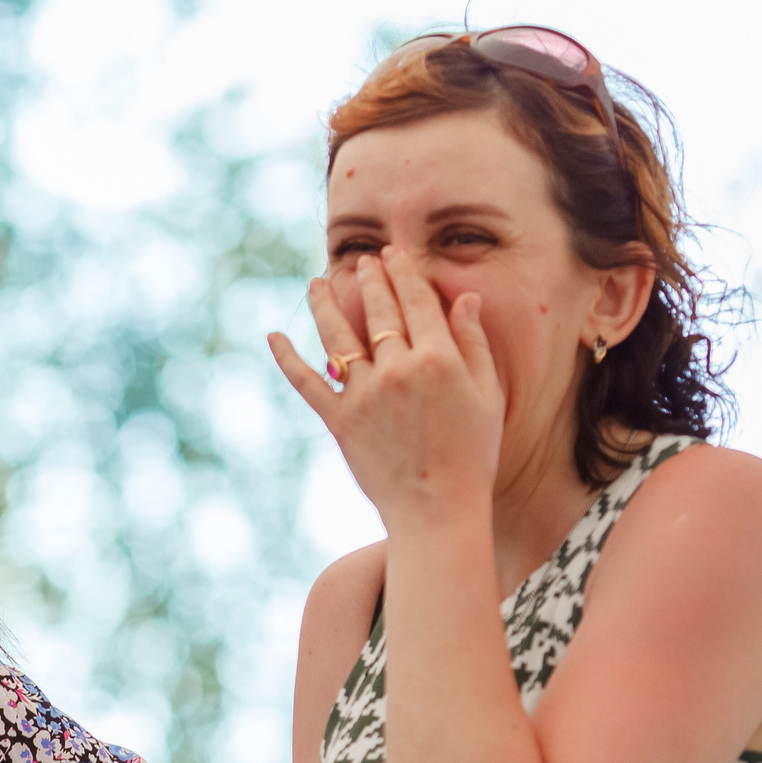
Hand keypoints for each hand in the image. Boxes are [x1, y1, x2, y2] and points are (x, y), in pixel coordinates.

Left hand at [266, 245, 503, 531]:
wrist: (437, 508)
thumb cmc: (472, 452)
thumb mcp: (488, 395)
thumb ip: (474, 343)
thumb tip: (466, 298)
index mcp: (440, 359)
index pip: (416, 301)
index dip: (402, 273)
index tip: (392, 255)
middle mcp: (398, 370)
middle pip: (379, 311)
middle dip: (369, 279)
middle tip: (362, 262)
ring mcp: (364, 395)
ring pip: (338, 337)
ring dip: (324, 304)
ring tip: (317, 283)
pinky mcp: (339, 421)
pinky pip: (307, 382)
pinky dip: (287, 358)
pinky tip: (273, 337)